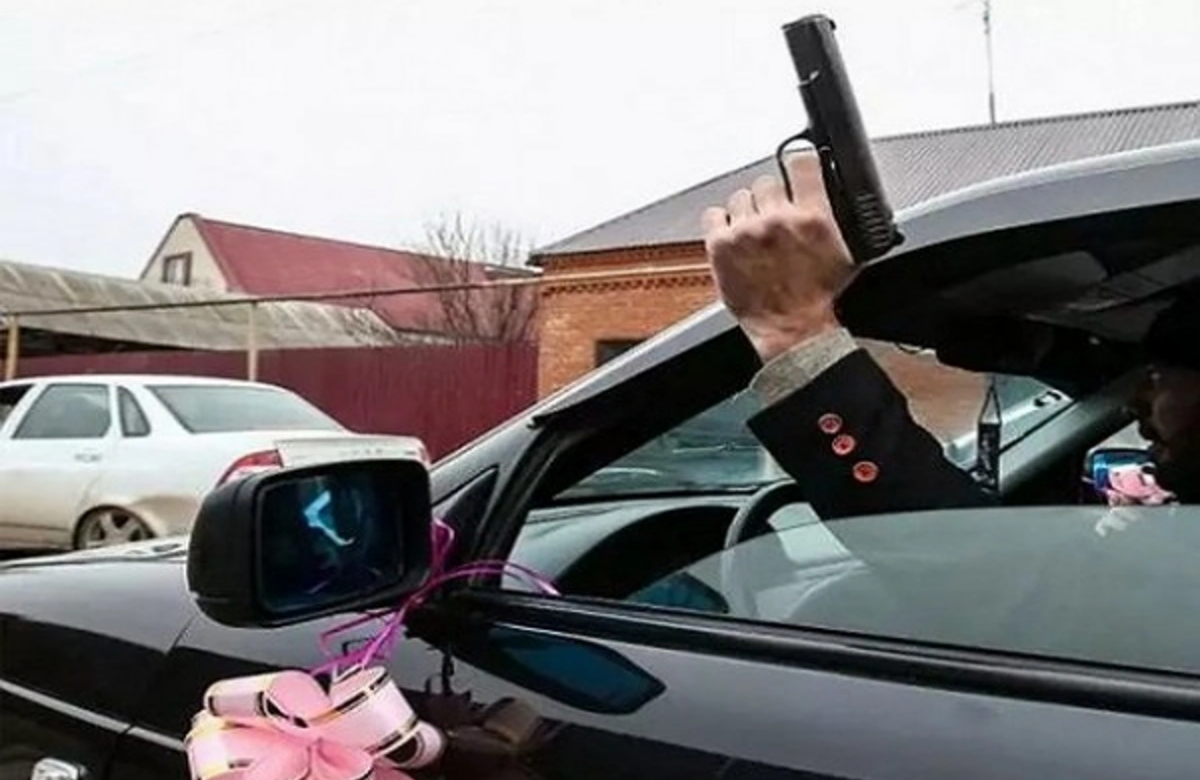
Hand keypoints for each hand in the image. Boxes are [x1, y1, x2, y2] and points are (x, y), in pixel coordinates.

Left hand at [701, 152, 854, 362]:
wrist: (792, 328)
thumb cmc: (816, 296)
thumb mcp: (844, 251)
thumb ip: (832, 216)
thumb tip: (825, 189)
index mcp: (812, 217)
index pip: (801, 162)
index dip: (798, 164)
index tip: (795, 170)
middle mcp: (777, 220)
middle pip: (766, 181)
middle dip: (772, 198)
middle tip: (775, 219)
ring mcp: (746, 232)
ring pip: (740, 197)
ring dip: (747, 211)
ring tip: (755, 234)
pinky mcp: (721, 246)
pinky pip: (714, 214)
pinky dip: (722, 223)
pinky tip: (734, 237)